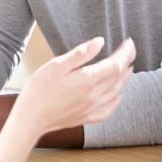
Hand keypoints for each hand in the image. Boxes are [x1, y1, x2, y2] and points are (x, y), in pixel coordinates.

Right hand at [13, 37, 135, 136]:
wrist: (31, 118)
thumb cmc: (40, 90)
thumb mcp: (57, 65)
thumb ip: (81, 54)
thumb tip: (100, 42)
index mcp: (88, 80)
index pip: (116, 64)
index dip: (125, 53)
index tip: (129, 43)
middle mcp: (94, 96)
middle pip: (119, 78)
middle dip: (127, 63)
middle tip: (130, 52)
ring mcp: (91, 108)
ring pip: (116, 93)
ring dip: (124, 79)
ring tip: (127, 69)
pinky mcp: (86, 118)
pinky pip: (108, 110)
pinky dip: (116, 100)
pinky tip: (117, 97)